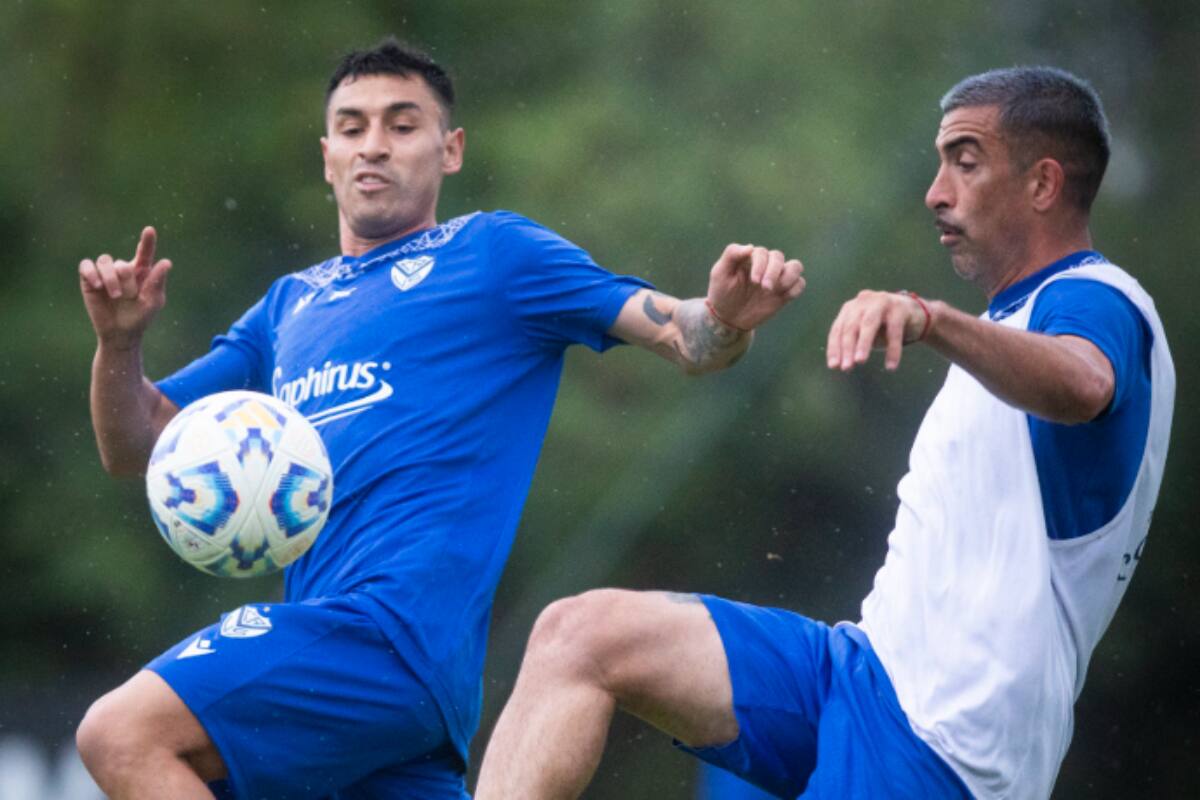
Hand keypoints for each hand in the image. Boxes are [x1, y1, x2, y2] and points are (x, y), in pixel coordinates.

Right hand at [79, 227, 171, 349]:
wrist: (120, 333)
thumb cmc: (140, 317)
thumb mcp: (152, 302)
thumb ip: (157, 282)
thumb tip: (166, 262)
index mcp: (142, 271)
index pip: (145, 252)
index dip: (147, 241)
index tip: (150, 230)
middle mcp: (124, 268)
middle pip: (123, 263)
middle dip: (126, 282)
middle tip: (128, 297)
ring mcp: (106, 273)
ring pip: (105, 261)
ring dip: (110, 279)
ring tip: (115, 296)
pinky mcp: (89, 279)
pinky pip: (86, 266)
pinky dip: (91, 273)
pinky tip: (97, 285)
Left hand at [705, 244, 804, 330]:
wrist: (728, 317)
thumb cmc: (722, 292)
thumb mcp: (719, 273)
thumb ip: (731, 255)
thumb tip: (750, 246)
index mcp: (751, 258)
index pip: (762, 252)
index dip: (761, 265)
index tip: (754, 281)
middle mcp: (766, 265)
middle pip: (778, 257)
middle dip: (773, 272)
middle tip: (765, 288)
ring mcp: (777, 278)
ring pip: (795, 266)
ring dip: (790, 276)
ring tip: (778, 289)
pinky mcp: (785, 292)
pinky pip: (800, 283)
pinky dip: (796, 288)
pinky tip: (784, 297)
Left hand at [826, 290, 928, 371]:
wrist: (917, 314)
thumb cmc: (884, 327)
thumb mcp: (865, 335)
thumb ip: (853, 344)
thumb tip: (840, 365)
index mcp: (850, 308)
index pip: (838, 329)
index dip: (835, 348)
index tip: (834, 366)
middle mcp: (863, 302)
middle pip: (851, 326)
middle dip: (847, 348)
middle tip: (846, 368)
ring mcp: (882, 302)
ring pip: (869, 324)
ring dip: (863, 344)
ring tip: (860, 361)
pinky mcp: (900, 308)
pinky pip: (895, 331)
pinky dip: (892, 350)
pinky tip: (890, 366)